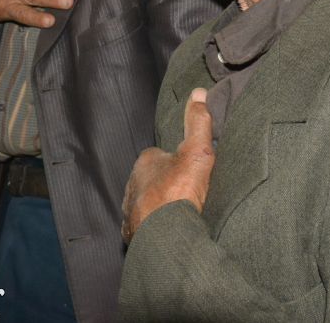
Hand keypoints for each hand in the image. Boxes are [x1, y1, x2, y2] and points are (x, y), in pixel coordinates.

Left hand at [121, 88, 215, 243]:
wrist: (165, 236)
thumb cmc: (178, 192)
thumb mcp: (196, 152)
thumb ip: (197, 123)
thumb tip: (198, 92)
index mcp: (145, 162)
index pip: (159, 155)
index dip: (175, 160)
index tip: (190, 168)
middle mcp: (132, 183)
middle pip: (152, 179)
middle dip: (166, 183)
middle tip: (188, 192)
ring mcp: (130, 209)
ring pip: (146, 202)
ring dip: (160, 206)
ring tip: (181, 212)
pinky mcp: (132, 232)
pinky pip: (143, 225)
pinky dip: (154, 226)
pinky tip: (169, 229)